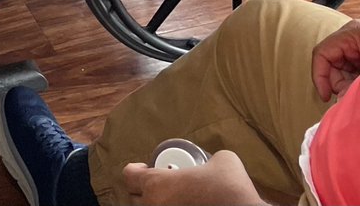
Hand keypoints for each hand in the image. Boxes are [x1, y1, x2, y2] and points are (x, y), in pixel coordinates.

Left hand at [122, 153, 266, 205]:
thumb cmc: (230, 188)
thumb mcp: (222, 160)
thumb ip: (207, 159)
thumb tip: (212, 163)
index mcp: (157, 185)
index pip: (129, 176)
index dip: (136, 169)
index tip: (145, 167)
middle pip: (134, 198)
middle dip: (143, 190)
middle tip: (160, 185)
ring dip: (156, 203)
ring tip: (172, 198)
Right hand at [312, 17, 359, 100]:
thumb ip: (353, 81)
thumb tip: (338, 96)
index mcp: (350, 34)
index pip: (322, 53)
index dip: (319, 76)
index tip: (325, 96)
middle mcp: (352, 38)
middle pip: (331, 63)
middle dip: (337, 83)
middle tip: (346, 98)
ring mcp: (358, 47)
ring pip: (343, 69)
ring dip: (347, 83)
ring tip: (355, 92)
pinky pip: (353, 70)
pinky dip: (354, 82)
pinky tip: (357, 88)